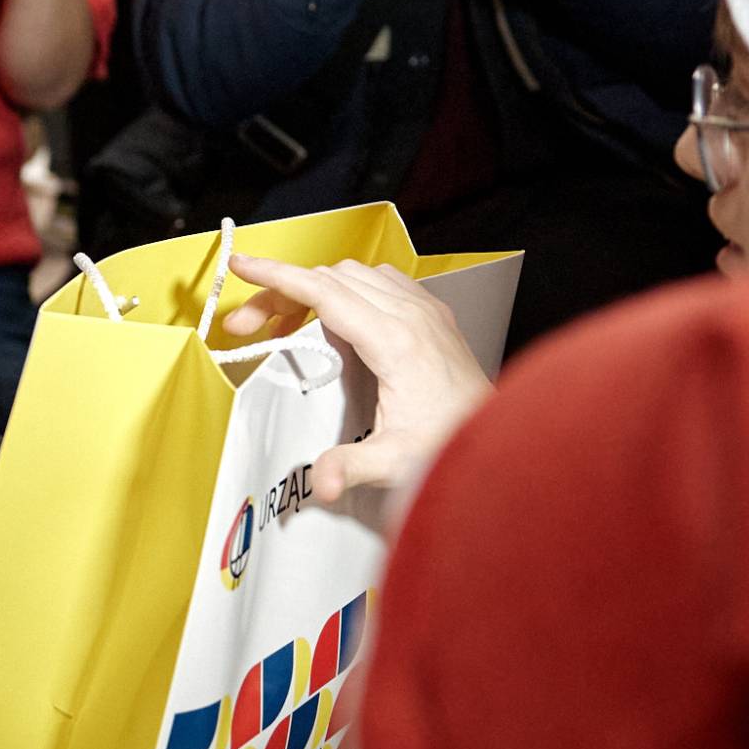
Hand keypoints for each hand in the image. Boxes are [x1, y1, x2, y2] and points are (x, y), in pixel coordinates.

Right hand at [222, 253, 491, 504]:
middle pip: (330, 278)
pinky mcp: (434, 316)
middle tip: (248, 326)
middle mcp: (411, 315)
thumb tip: (320, 483)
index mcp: (395, 341)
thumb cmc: (456, 446)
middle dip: (281, 293)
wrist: (507, 441)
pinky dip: (348, 289)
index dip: (276, 276)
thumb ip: (351, 466)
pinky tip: (336, 319)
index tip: (241, 265)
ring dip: (314, 289)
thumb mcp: (397, 461)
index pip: (324, 291)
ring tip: (286, 326)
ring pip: (355, 274)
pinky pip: (382, 281)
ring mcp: (425, 310)